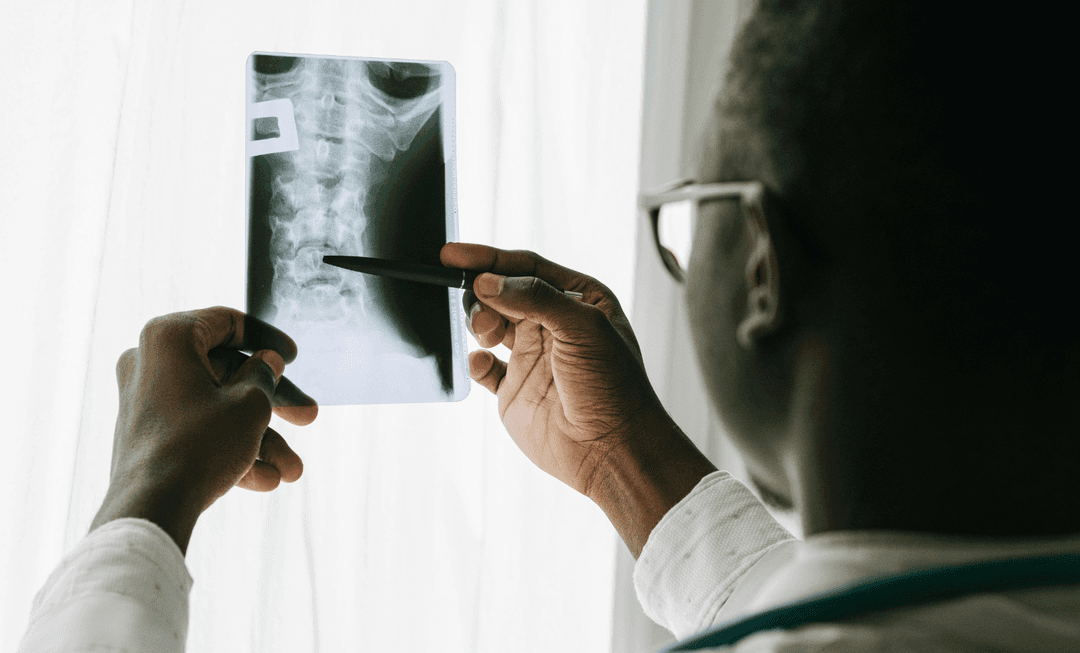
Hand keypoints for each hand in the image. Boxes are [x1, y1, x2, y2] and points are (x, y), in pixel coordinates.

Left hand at [90, 307, 318, 553]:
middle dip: (274, 402)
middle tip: (308, 416)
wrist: (150, 509)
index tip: (293, 356)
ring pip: (216, 407)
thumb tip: (266, 362)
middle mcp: (150, 362)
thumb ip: (264, 375)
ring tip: (292, 469)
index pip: (226, 322)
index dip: (267, 338)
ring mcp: (146, 400)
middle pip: (227, 373)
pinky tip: (267, 479)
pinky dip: (231, 448)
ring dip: (260, 436)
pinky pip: (198, 430)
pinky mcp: (146, 434)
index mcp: (170, 338)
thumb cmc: (199, 446)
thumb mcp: (249, 404)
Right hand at [442, 243, 667, 493]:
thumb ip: (534, 297)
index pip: (527, 268)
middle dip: (482, 292)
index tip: (451, 255)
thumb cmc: (613, 387)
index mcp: (578, 300)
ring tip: (485, 334)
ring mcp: (533, 357)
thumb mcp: (583, 327)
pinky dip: (475, 361)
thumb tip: (487, 281)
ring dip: (479, 322)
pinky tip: (481, 363)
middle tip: (479, 305)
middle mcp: (554, 325)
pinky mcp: (514, 389)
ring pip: (488, 324)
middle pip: (502, 292)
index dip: (489, 259)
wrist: (611, 451)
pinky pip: (483, 367)